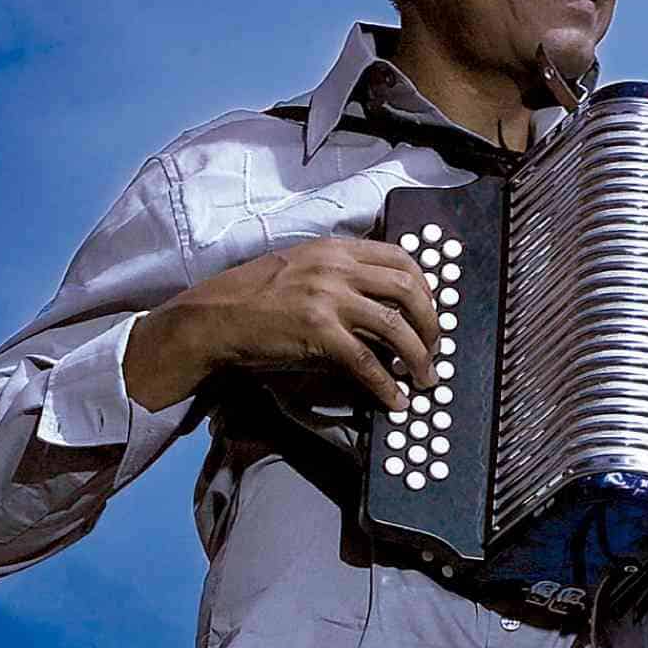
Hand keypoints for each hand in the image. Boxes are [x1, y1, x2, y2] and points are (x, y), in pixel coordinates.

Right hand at [123, 237, 440, 412]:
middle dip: (431, 322)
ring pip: (395, 326)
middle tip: (434, 348)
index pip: (401, 257)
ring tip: (424, 378)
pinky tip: (394, 400)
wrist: (214, 316)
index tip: (431, 311)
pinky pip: (366, 362)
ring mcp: (328, 297)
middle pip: (408, 289)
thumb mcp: (302, 268)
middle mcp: (337, 266)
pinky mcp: (318, 331)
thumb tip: (381, 305)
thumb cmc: (254, 295)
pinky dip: (386, 385)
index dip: (426, 287)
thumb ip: (340, 275)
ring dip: (418, 356)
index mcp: (336, 248)